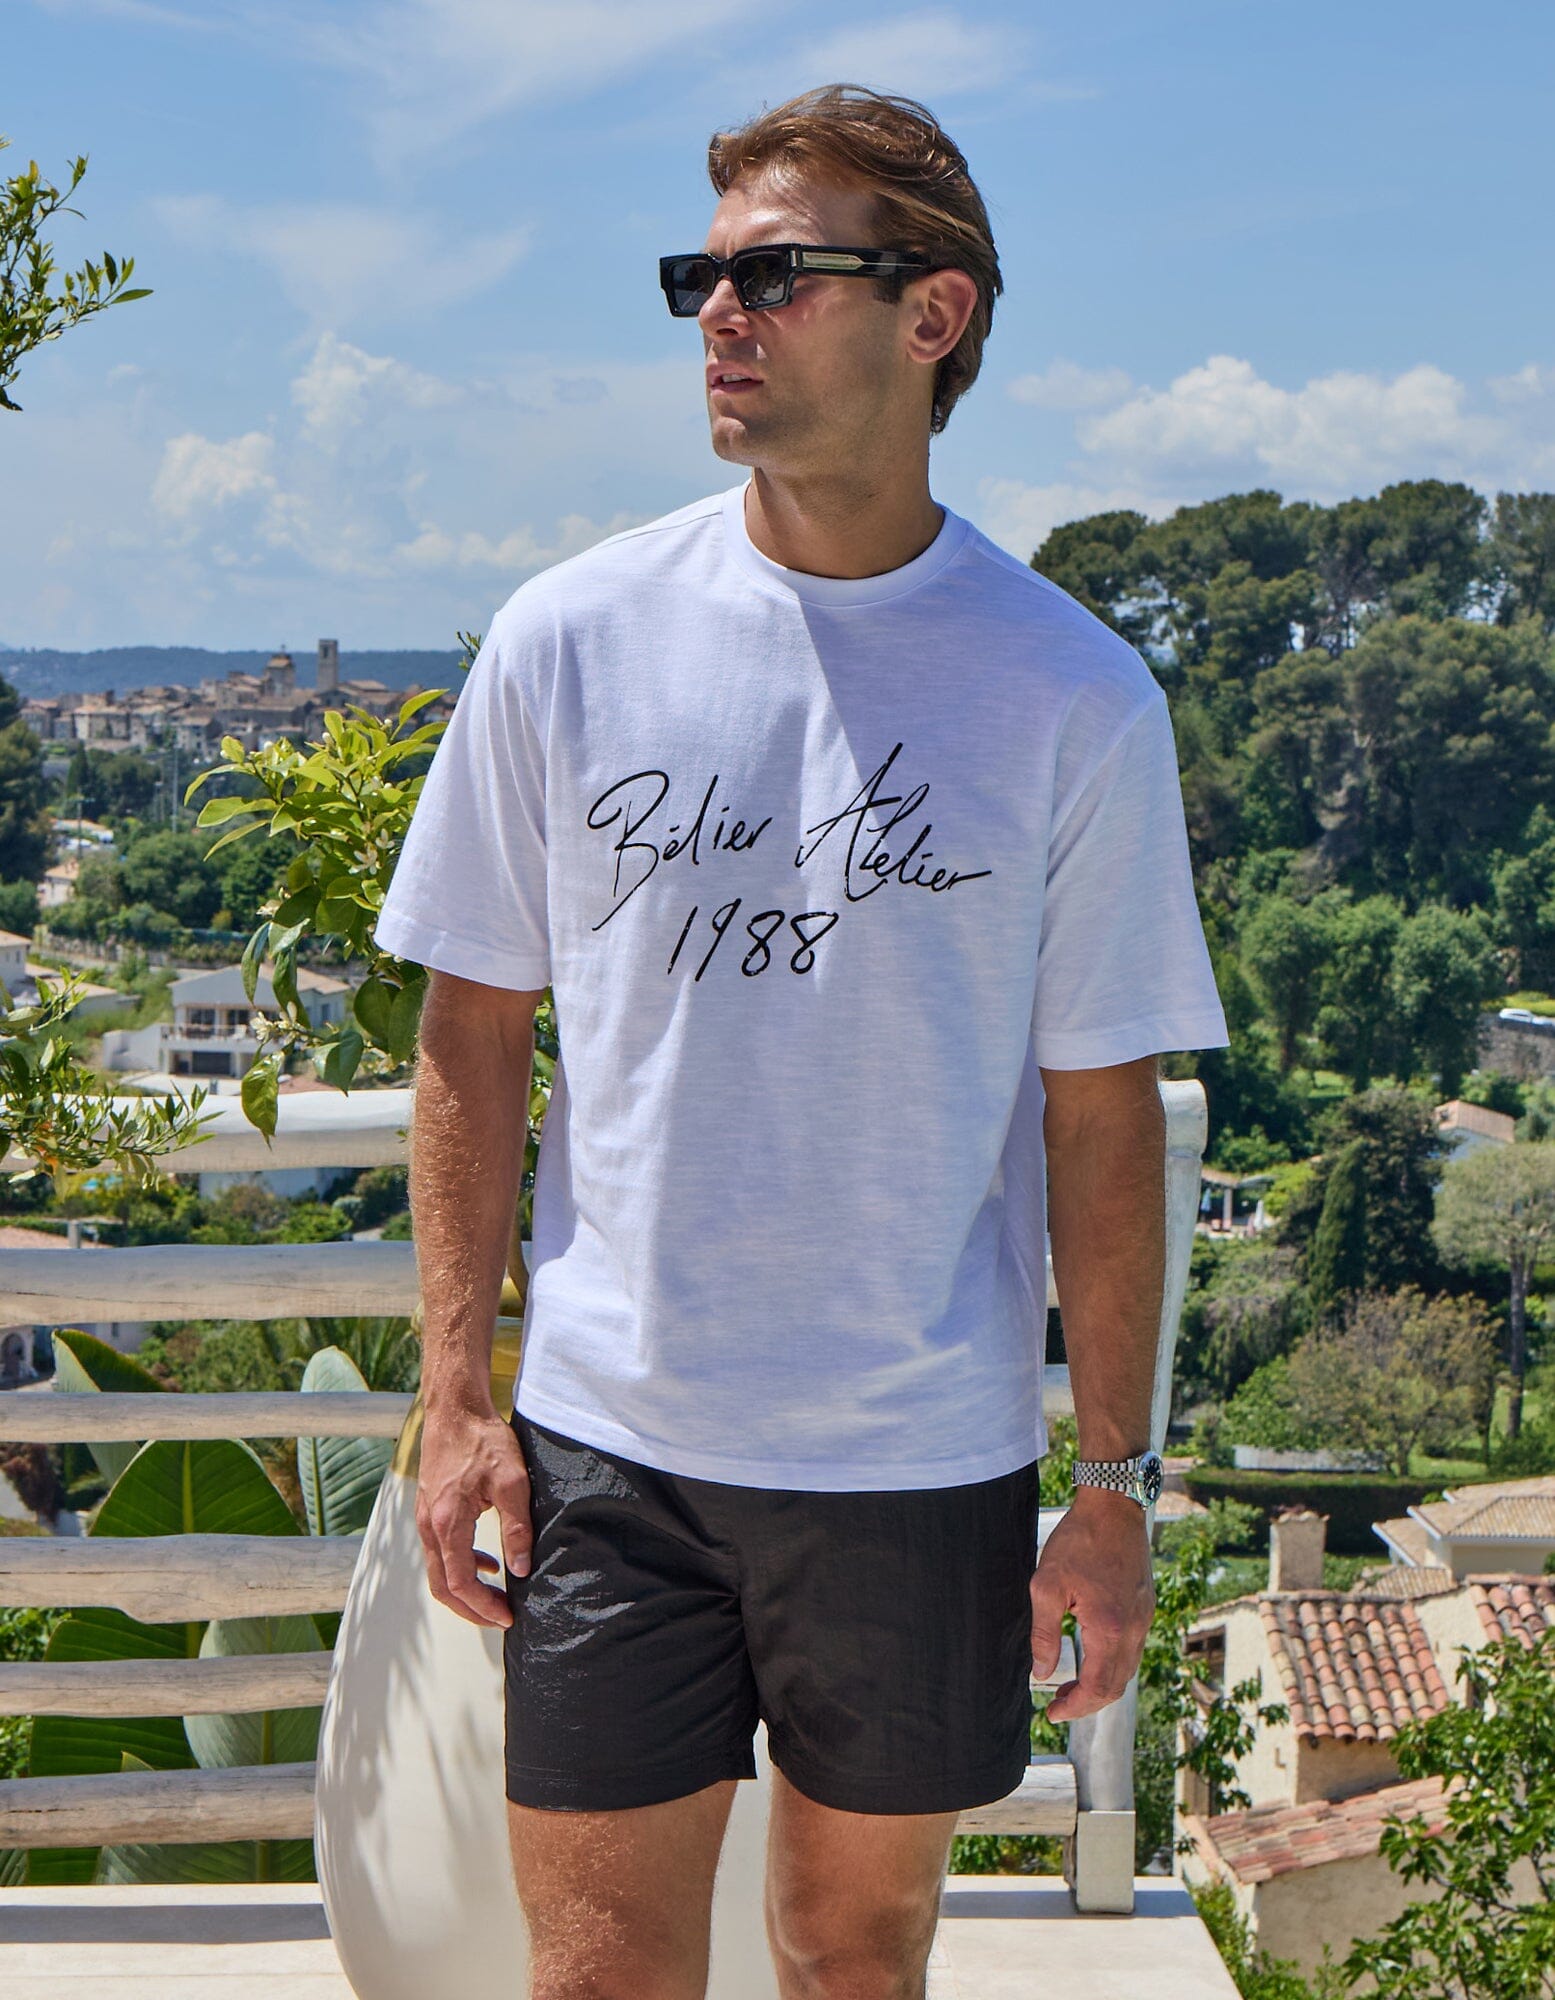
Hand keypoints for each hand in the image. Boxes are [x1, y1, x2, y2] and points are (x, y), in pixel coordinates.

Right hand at [414, 1401, 533, 1627]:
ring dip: (467, 1589)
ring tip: (498, 1597)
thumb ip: (517, 1528)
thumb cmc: (483, 1439)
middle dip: (472, 1609)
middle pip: (443, 1586)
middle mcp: (429, 1526)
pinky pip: (441, 1551)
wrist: (455, 1408)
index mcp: (447, 1523)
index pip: (460, 1582)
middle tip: (501, 1618)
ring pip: (440, 1571)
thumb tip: (522, 1569)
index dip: (483, 1606)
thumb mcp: (512, 1482)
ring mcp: (426, 1518)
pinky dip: (462, 1566)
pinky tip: (489, 1563)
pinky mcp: (430, 1510)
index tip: (507, 1617)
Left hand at [1029, 1489, 1154, 1721]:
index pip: (1098, 1687)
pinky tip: (1091, 1655)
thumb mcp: (1046, 1585)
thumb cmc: (1078, 1540)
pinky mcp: (1145, 1606)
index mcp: (1110, 1628)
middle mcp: (1134, 1629)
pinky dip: (1112, 1664)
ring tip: (1072, 1685)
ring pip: (1127, 1669)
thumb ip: (1043, 1634)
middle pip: (1116, 1686)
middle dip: (1087, 1702)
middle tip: (1059, 1705)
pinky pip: (1132, 1648)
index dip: (1075, 1707)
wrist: (1113, 1506)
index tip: (1052, 1713)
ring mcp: (1144, 1618)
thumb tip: (1041, 1673)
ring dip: (1101, 1684)